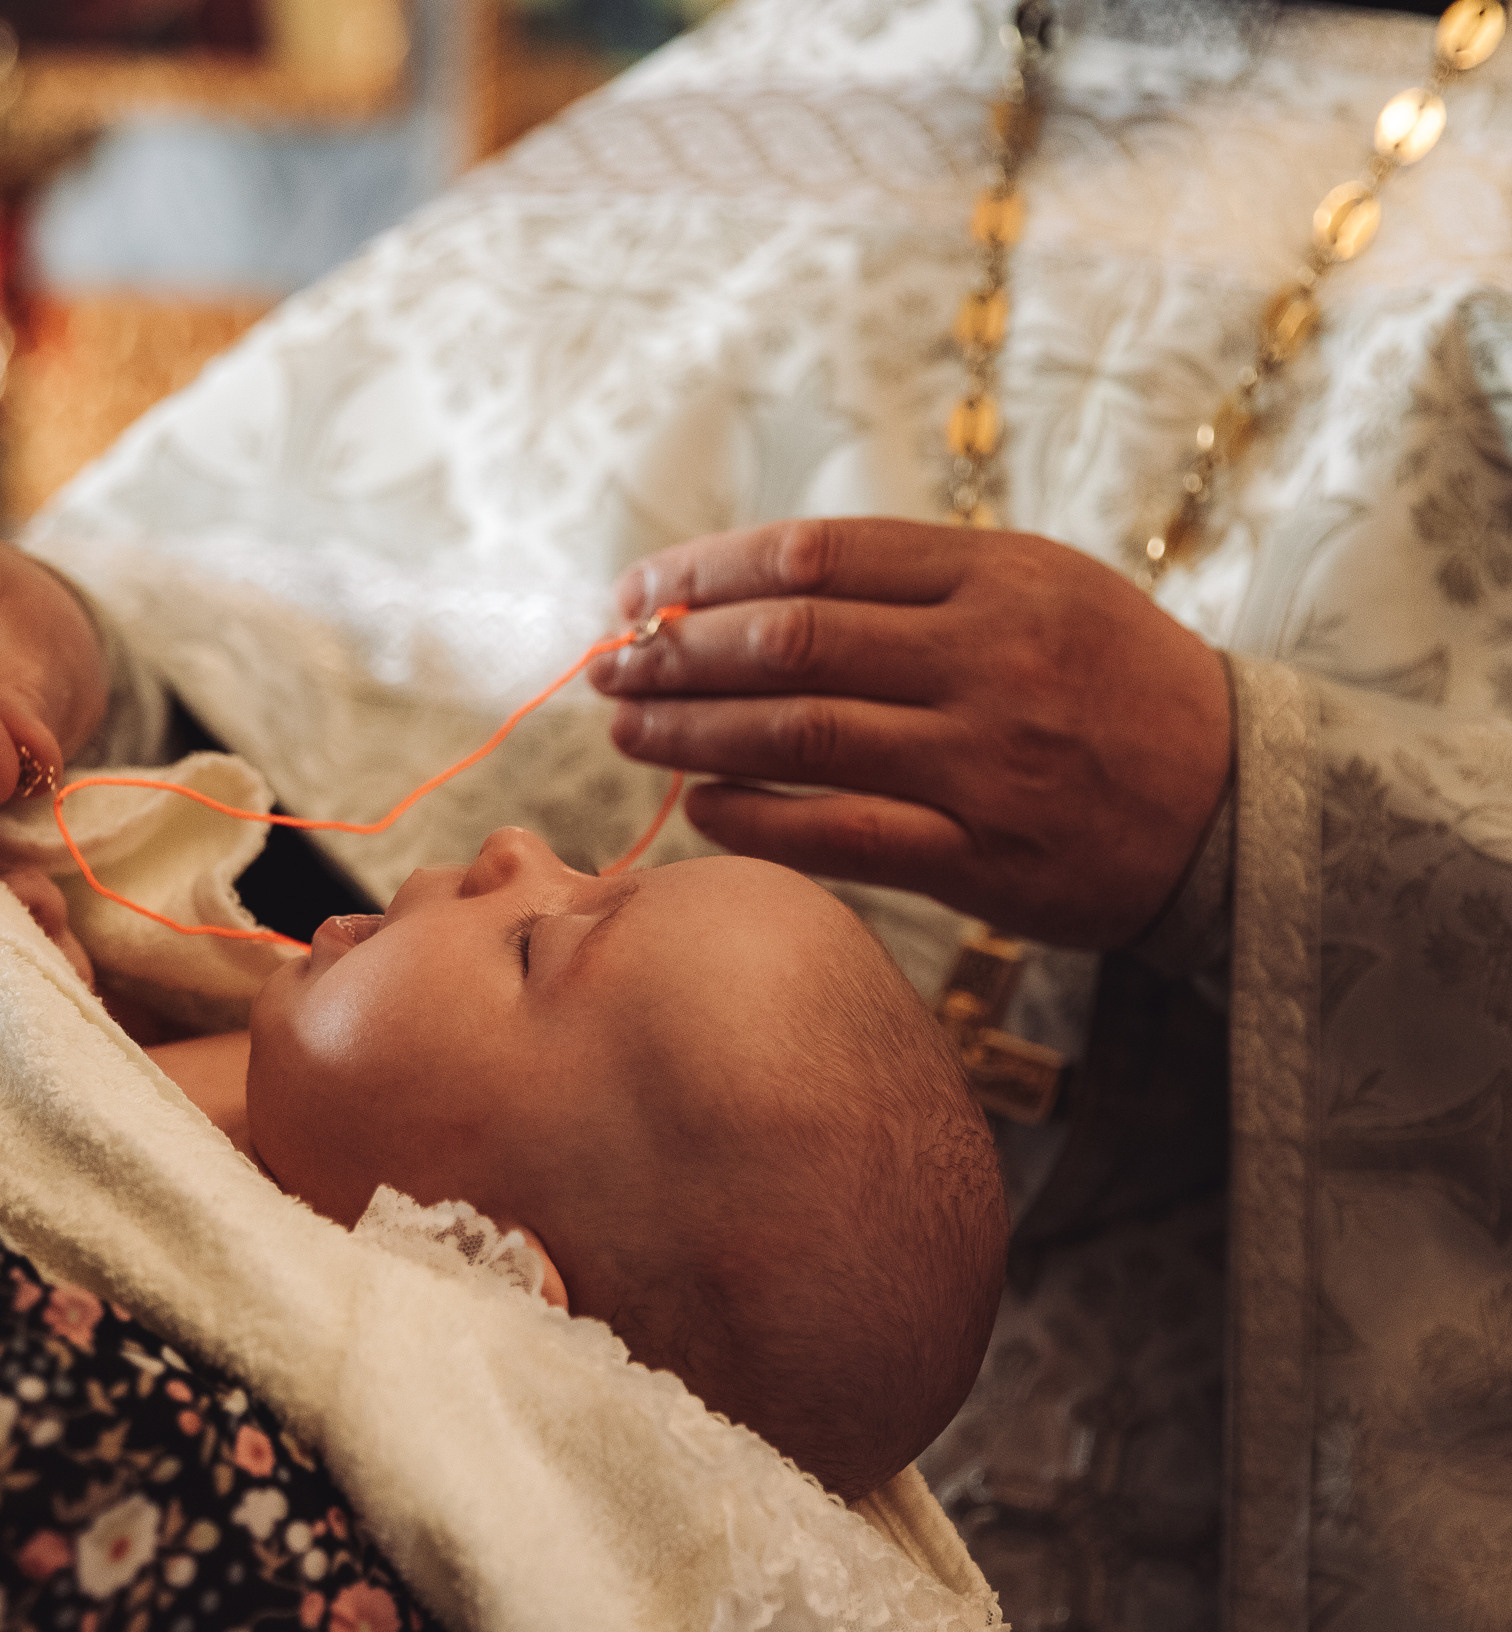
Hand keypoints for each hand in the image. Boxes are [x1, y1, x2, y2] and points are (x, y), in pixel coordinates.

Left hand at [590, 519, 1232, 949]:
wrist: (1235, 801)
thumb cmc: (1104, 682)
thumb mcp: (1032, 591)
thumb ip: (904, 585)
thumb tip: (734, 589)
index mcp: (998, 574)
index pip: (814, 556)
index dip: (703, 572)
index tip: (635, 592)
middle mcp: (991, 659)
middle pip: (792, 641)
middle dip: (678, 652)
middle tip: (612, 666)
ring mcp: (988, 763)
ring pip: (800, 736)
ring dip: (692, 732)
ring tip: (630, 732)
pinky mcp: (985, 859)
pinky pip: (838, 837)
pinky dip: (752, 820)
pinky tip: (698, 806)